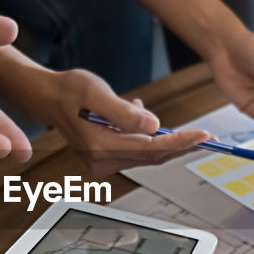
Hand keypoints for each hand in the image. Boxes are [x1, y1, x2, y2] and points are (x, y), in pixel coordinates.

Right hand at [37, 69, 209, 175]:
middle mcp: (101, 161)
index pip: (151, 150)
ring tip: (159, 117)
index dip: (180, 143)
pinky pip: (135, 152)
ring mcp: (102, 163)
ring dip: (161, 140)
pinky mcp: (104, 159)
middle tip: (205, 136)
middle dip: (180, 146)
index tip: (203, 136)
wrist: (48, 97)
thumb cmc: (69, 90)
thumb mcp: (97, 92)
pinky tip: (138, 118)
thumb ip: (124, 112)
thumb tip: (154, 126)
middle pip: (153, 158)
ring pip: (146, 156)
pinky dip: (146, 139)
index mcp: (100, 147)